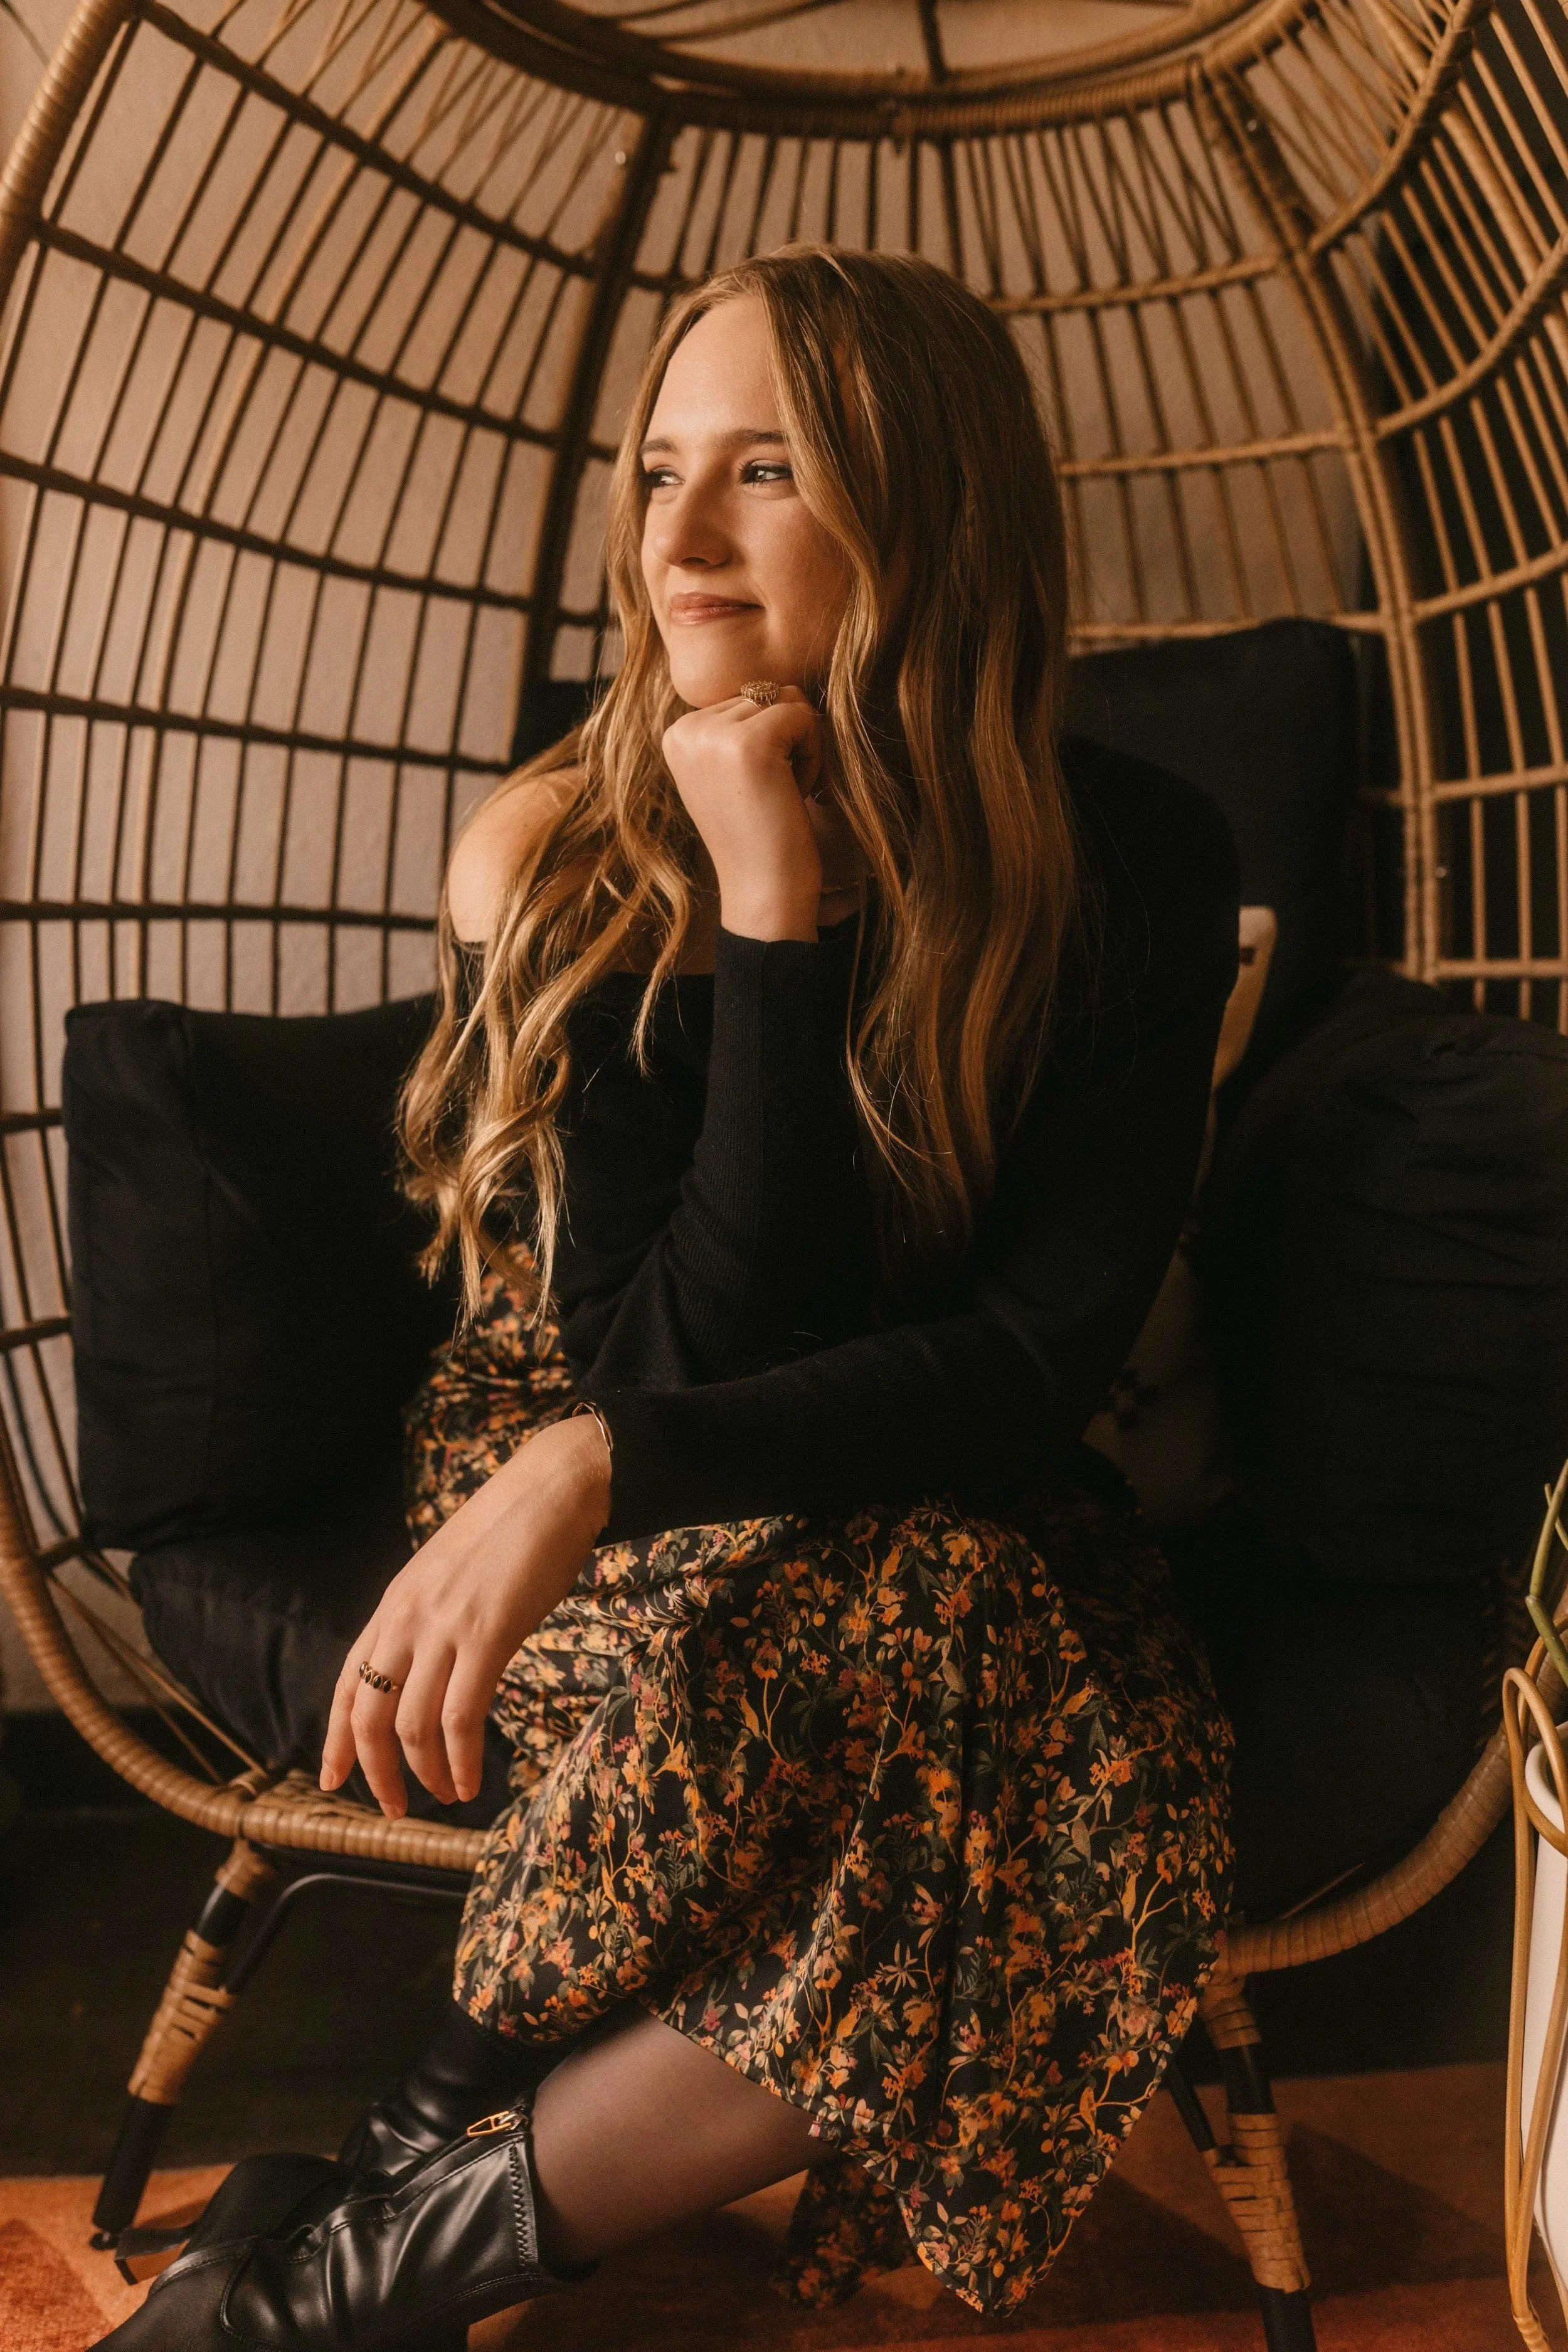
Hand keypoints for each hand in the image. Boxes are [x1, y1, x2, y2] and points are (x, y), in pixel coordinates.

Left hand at [320, 1415, 610, 1818]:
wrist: (553, 1490)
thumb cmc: (512, 1531)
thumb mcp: (451, 1574)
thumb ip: (432, 1617)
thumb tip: (433, 1665)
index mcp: (396, 1603)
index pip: (348, 1682)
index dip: (336, 1738)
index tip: (333, 1779)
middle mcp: (407, 1617)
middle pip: (368, 1714)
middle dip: (377, 1772)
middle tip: (396, 1808)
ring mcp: (444, 1626)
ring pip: (411, 1724)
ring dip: (425, 1773)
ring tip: (447, 1796)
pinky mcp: (486, 1634)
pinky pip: (461, 1716)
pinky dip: (460, 1759)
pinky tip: (470, 1780)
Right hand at [662, 686, 827, 941]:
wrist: (763, 893)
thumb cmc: (761, 837)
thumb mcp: (732, 774)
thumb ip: (738, 728)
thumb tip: (779, 685)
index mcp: (677, 734)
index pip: (747, 696)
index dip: (770, 741)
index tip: (759, 789)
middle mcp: (686, 728)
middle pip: (767, 691)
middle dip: (786, 740)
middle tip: (774, 794)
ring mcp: (714, 735)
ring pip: (788, 700)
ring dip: (802, 747)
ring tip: (784, 793)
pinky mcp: (748, 743)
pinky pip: (804, 716)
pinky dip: (814, 755)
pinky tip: (797, 793)